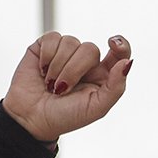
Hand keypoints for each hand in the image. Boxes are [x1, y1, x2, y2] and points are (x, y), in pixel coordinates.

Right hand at [3, 32, 132, 142]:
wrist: (30, 119)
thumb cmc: (65, 117)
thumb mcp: (96, 108)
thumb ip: (116, 87)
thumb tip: (127, 62)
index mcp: (103, 76)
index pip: (119, 53)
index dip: (120, 44)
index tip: (113, 43)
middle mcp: (86, 62)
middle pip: (90, 49)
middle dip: (74, 70)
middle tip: (61, 90)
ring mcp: (66, 53)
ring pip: (71, 42)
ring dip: (58, 66)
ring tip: (50, 84)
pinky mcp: (45, 47)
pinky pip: (53, 38)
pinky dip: (47, 55)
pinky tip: (42, 70)